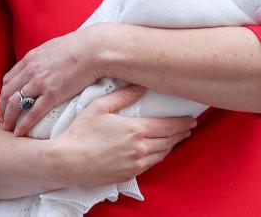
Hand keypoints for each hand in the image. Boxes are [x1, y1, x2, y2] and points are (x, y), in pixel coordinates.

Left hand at [0, 25, 108, 135]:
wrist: (92, 49)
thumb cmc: (78, 47)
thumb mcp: (52, 48)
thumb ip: (43, 59)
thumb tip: (43, 65)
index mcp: (30, 59)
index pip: (9, 79)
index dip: (4, 94)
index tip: (5, 104)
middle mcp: (30, 71)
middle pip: (7, 92)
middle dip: (2, 108)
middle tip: (3, 120)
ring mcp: (40, 83)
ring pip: (15, 103)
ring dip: (9, 118)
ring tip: (8, 129)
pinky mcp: (52, 94)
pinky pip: (33, 112)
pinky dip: (23, 124)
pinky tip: (19, 133)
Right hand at [49, 85, 196, 186]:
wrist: (69, 161)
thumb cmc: (81, 132)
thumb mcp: (99, 106)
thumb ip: (122, 96)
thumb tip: (140, 87)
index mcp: (135, 129)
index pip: (168, 126)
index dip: (182, 123)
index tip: (191, 120)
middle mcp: (141, 148)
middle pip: (169, 140)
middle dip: (181, 133)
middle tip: (188, 127)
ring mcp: (136, 163)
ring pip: (162, 154)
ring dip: (171, 145)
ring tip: (175, 138)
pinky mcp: (130, 174)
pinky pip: (151, 164)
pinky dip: (159, 156)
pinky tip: (158, 151)